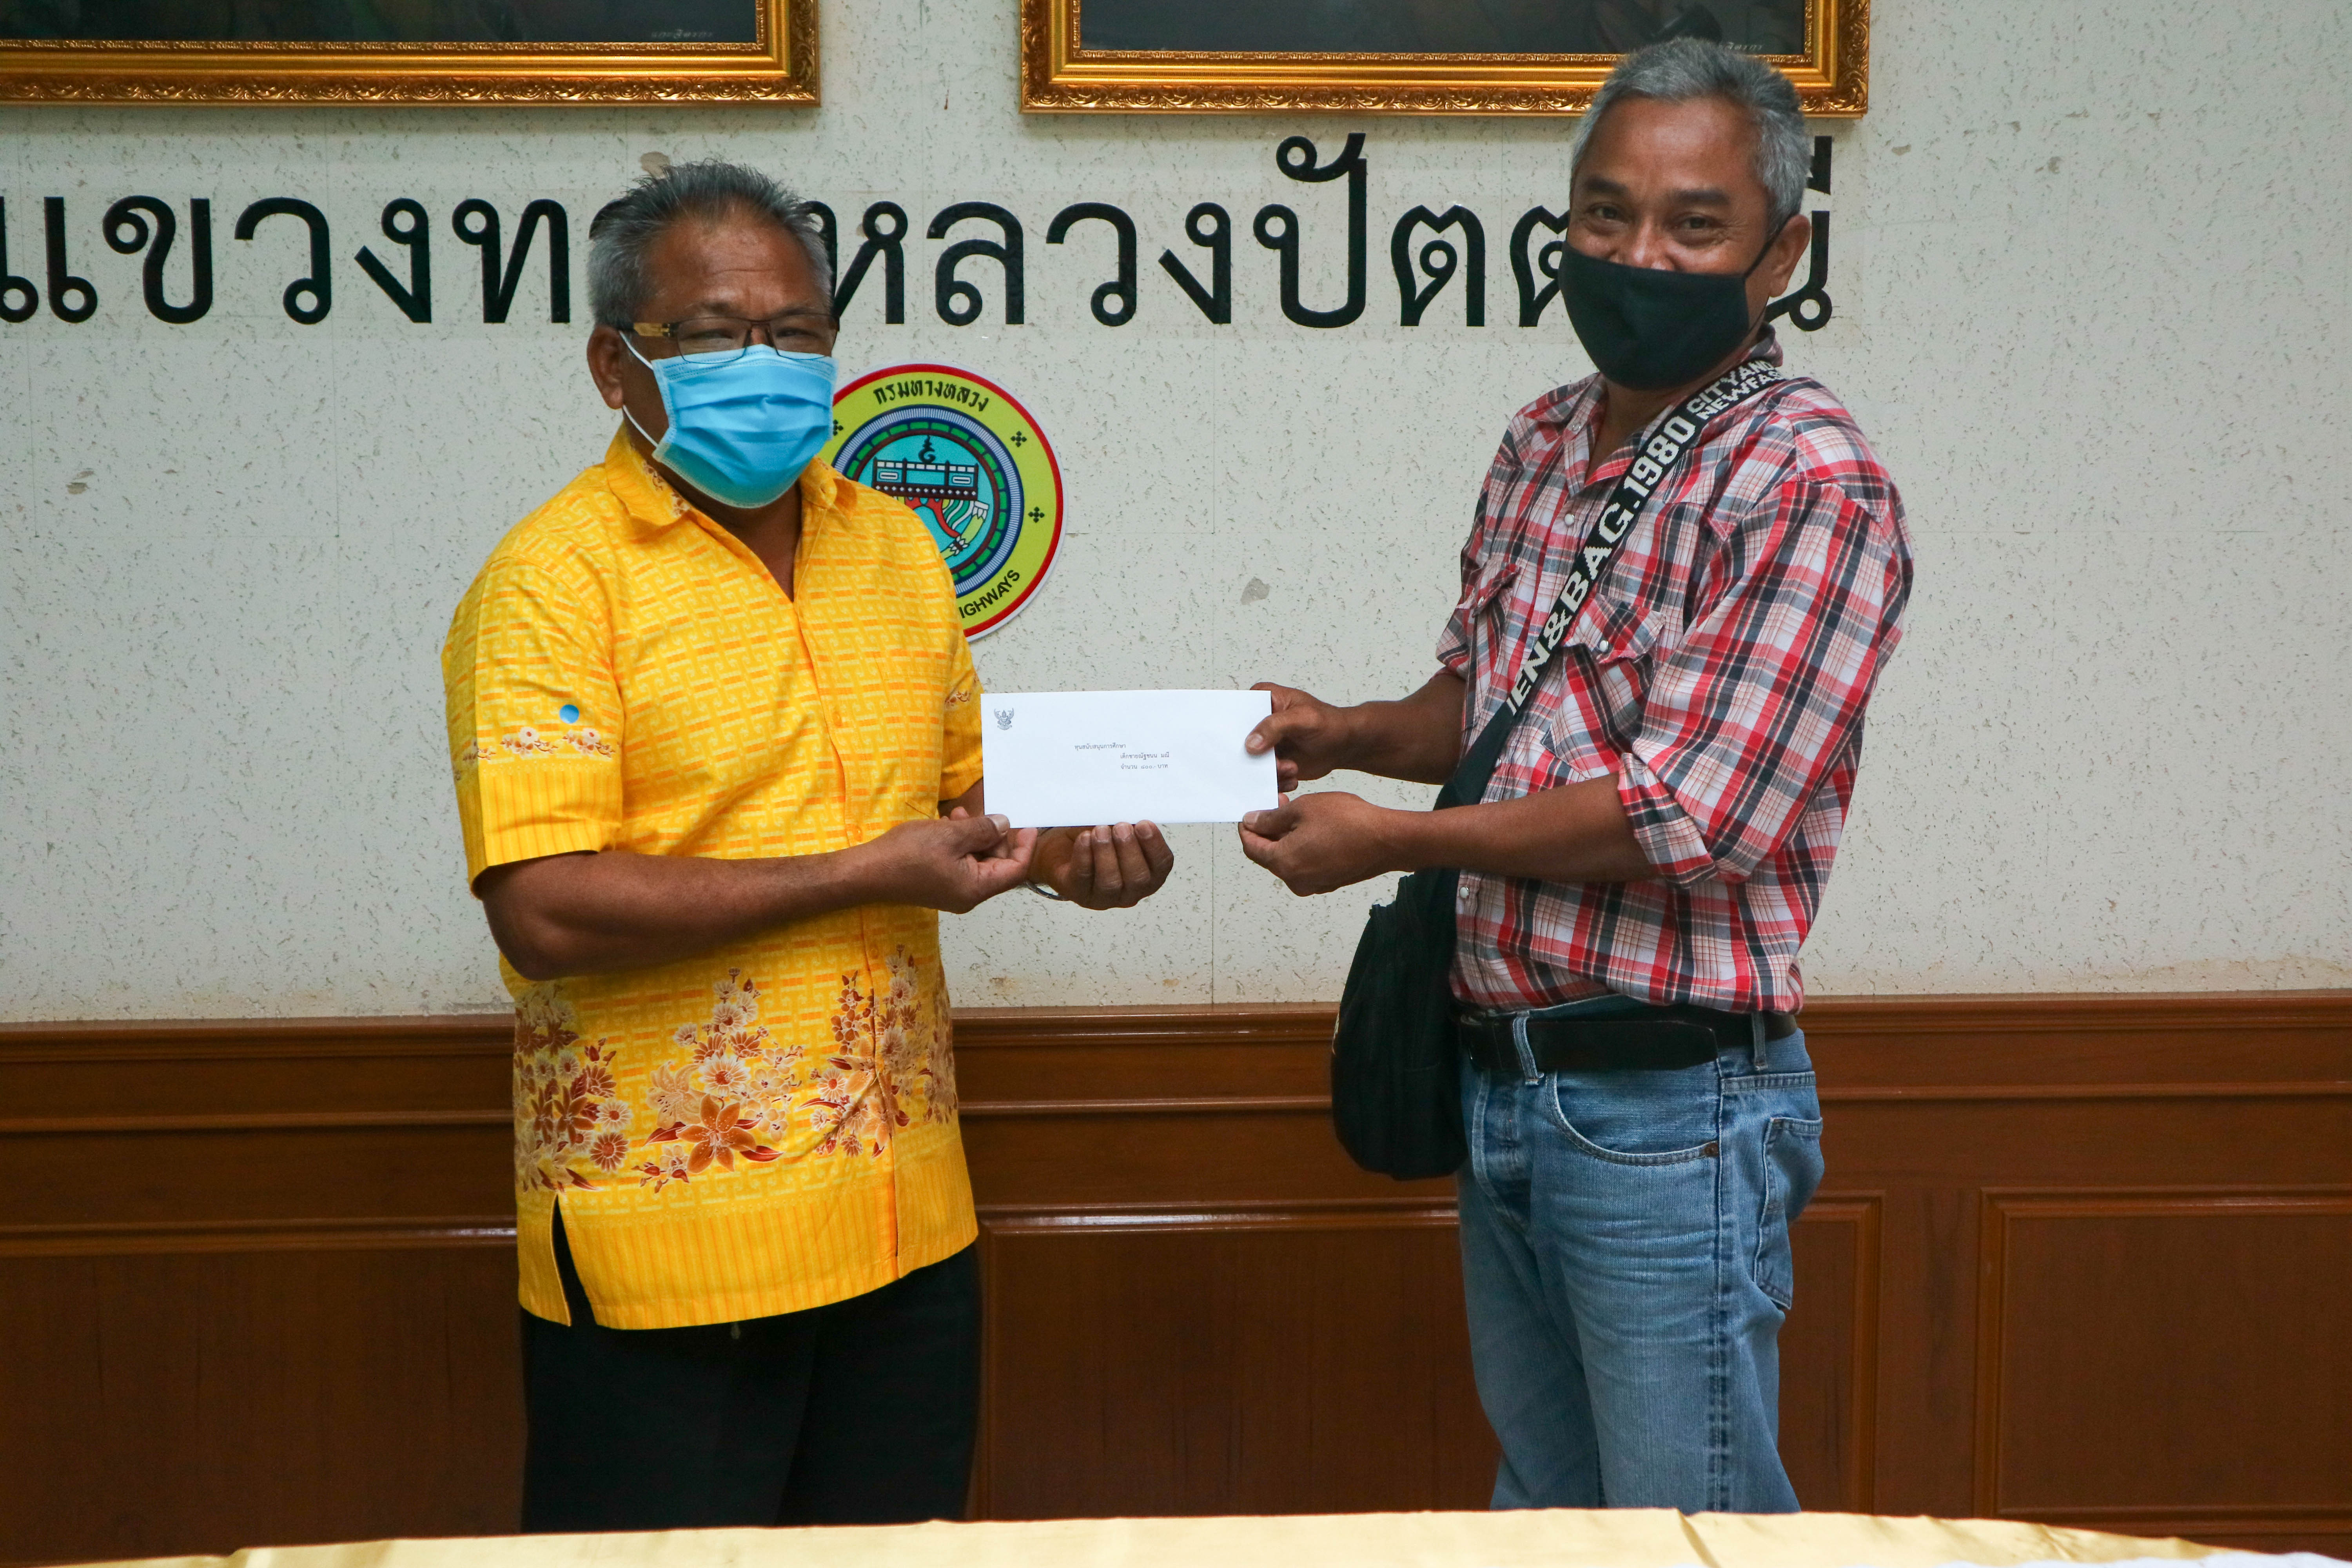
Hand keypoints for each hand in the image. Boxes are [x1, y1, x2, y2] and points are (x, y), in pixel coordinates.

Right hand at [860, 811, 1036, 912]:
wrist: (866, 872)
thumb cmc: (907, 854)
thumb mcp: (950, 835)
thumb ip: (983, 829)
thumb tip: (1005, 824)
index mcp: (976, 889)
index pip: (1016, 870)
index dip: (1024, 846)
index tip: (1028, 824)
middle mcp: (968, 895)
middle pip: (997, 864)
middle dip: (993, 836)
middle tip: (980, 813)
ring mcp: (953, 891)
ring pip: (977, 859)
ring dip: (973, 835)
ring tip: (956, 814)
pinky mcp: (939, 883)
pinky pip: (959, 862)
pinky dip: (958, 842)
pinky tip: (945, 824)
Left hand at [1032, 822, 1175, 908]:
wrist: (1063, 850)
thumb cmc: (1096, 837)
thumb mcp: (1115, 827)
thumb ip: (1127, 822)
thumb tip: (1130, 809)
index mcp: (1148, 873)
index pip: (1161, 865)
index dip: (1155, 845)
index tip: (1145, 824)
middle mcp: (1129, 891)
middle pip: (1138, 879)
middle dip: (1130, 850)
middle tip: (1121, 827)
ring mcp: (1103, 897)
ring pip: (1110, 882)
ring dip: (1106, 853)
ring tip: (1100, 830)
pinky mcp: (1077, 893)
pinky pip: (1083, 877)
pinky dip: (1084, 856)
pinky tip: (1084, 838)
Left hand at [1237, 792, 1403, 895]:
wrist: (1389, 840)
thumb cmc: (1349, 822)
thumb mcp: (1304, 808)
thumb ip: (1272, 818)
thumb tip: (1253, 821)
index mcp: (1284, 863)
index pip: (1251, 847)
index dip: (1247, 828)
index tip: (1249, 813)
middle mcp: (1295, 880)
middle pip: (1269, 855)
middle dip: (1268, 830)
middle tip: (1277, 804)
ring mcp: (1314, 884)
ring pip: (1288, 859)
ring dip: (1286, 838)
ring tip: (1297, 812)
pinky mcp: (1330, 882)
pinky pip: (1306, 864)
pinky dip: (1303, 847)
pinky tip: (1314, 828)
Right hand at [1243, 682, 1355, 791]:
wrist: (1343, 745)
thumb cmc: (1328, 723)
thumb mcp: (1303, 718)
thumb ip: (1275, 726)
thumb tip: (1250, 744)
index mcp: (1262, 699)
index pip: (1235, 713)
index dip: (1232, 731)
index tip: (1244, 747)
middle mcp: (1258, 721)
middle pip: (1238, 742)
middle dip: (1252, 759)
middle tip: (1277, 764)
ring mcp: (1263, 743)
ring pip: (1249, 763)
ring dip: (1268, 772)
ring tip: (1291, 769)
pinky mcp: (1269, 762)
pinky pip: (1261, 776)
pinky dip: (1274, 782)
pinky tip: (1292, 778)